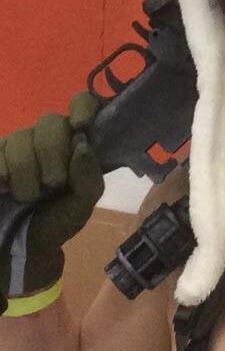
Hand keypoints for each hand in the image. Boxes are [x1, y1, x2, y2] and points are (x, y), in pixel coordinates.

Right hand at [0, 92, 103, 312]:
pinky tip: (5, 186)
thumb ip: (89, 177)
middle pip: (50, 121)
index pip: (82, 103)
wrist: (21, 246)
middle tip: (53, 184)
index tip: (80, 127)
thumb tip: (81, 144)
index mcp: (75, 142)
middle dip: (53, 153)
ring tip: (27, 196)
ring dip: (27, 171)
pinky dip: (4, 171)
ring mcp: (18, 143)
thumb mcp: (82, 205)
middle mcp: (48, 137)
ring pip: (22, 136)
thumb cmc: (56, 221)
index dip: (82, 107)